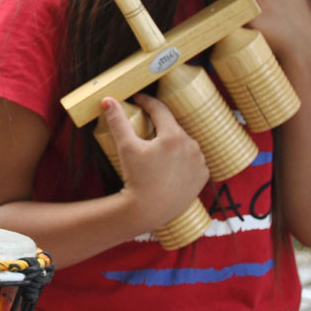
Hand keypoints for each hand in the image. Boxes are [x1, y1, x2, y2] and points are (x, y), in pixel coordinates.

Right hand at [101, 95, 207, 231]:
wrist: (148, 211)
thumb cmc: (136, 178)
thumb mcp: (126, 148)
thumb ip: (118, 122)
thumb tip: (107, 100)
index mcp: (174, 136)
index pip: (160, 110)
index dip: (147, 102)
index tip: (138, 100)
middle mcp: (191, 146)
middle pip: (173, 128)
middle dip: (160, 126)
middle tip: (145, 127)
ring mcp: (199, 162)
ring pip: (184, 144)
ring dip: (173, 142)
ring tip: (159, 148)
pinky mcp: (202, 177)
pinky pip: (193, 161)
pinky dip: (184, 159)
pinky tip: (173, 163)